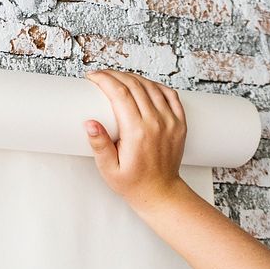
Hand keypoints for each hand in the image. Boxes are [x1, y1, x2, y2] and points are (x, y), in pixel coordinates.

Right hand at [83, 69, 187, 213]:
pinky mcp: (179, 123)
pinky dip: (155, 86)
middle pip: (134, 85)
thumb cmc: (133, 184)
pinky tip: (144, 86)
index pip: (120, 93)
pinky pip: (169, 94)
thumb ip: (100, 146)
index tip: (92, 77)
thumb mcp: (109, 170)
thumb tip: (90, 123)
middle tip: (102, 76)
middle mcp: (156, 123)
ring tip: (119, 80)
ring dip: (133, 78)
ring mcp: (171, 122)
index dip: (104, 80)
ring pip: (151, 86)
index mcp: (137, 133)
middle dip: (115, 75)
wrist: (160, 193)